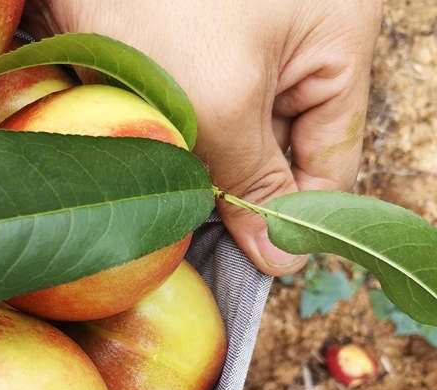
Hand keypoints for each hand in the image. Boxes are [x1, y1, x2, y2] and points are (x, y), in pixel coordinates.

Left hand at [22, 0, 383, 275]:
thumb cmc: (158, 1)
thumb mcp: (220, 101)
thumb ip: (254, 181)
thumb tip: (284, 256)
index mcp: (334, 41)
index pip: (333, 157)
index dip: (297, 217)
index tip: (261, 263)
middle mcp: (295, 49)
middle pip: (283, 155)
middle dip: (243, 196)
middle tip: (207, 238)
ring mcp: (243, 56)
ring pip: (235, 148)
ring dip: (204, 179)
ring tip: (171, 199)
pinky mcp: (191, 64)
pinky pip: (198, 129)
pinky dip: (178, 156)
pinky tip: (154, 174)